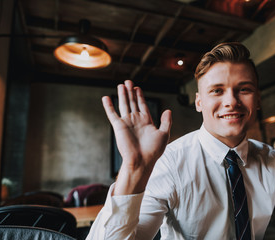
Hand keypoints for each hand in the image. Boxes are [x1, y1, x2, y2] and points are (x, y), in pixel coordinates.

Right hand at [102, 80, 171, 194]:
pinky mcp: (119, 126)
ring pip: (124, 105)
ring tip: (121, 85)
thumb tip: (168, 110)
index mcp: (146, 122)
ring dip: (122, 95)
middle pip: (133, 102)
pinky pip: (112, 114)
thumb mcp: (164, 134)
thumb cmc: (154, 151)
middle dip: (131, 92)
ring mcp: (127, 123)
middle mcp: (136, 121)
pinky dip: (109, 106)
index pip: (142, 105)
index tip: (137, 88)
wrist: (142, 161)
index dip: (140, 96)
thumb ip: (166, 122)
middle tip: (128, 81)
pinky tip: (106, 98)